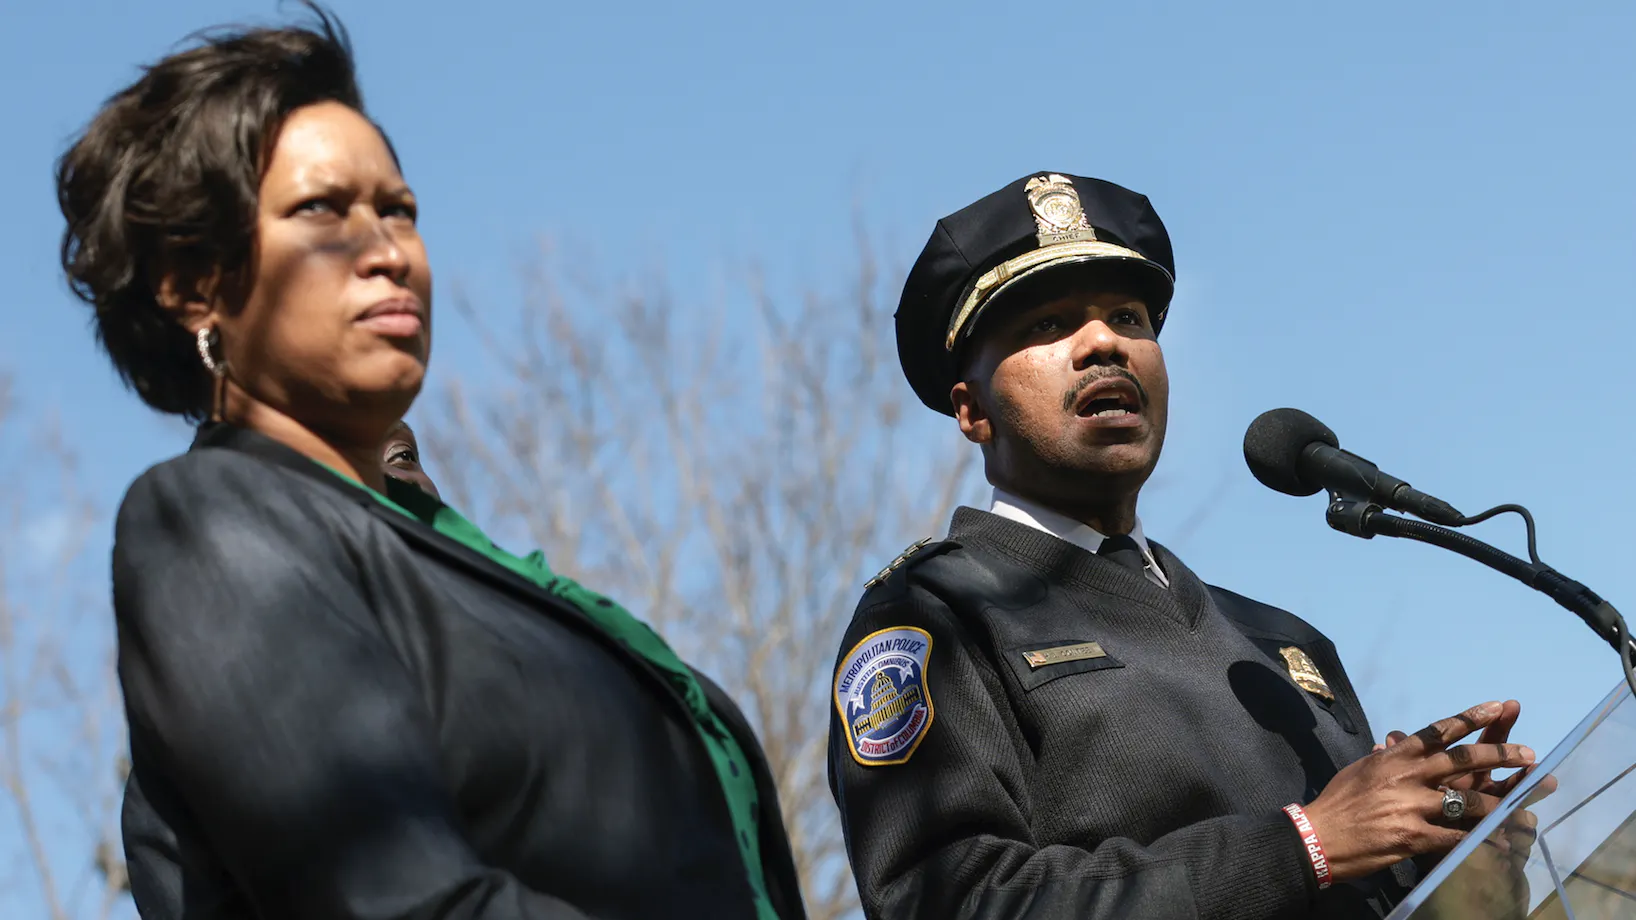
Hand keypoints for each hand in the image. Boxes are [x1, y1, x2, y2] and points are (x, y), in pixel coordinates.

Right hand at [1304, 701, 1535, 882]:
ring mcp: (1411, 806)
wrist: (1317, 837)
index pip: (1438, 731)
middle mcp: (1406, 776)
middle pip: (1462, 760)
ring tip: (1521, 805)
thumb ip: (1386, 758)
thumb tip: (1396, 744)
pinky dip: (1480, 842)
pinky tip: (1500, 843)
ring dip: (1498, 804)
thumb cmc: (1336, 803)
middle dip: (1499, 755)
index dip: (1470, 717)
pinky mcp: (1413, 837)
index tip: (1496, 707)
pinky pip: (1456, 838)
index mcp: (1394, 757)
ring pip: (1467, 802)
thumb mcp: (1361, 770)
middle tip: (1528, 753)